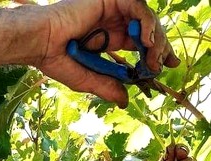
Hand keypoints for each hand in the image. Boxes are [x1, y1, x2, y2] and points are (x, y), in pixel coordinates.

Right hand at [36, 0, 178, 107]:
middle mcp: (112, 21)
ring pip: (147, 18)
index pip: (141, 42)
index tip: (169, 65)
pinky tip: (146, 41)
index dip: (157, 52)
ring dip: (156, 38)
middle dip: (160, 48)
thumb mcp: (88, 79)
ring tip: (153, 57)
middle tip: (162, 65)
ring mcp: (112, 8)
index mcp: (108, 38)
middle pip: (148, 30)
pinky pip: (138, 7)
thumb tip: (125, 101)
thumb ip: (108, 87)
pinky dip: (147, 23)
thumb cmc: (57, 60)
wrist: (41, 43)